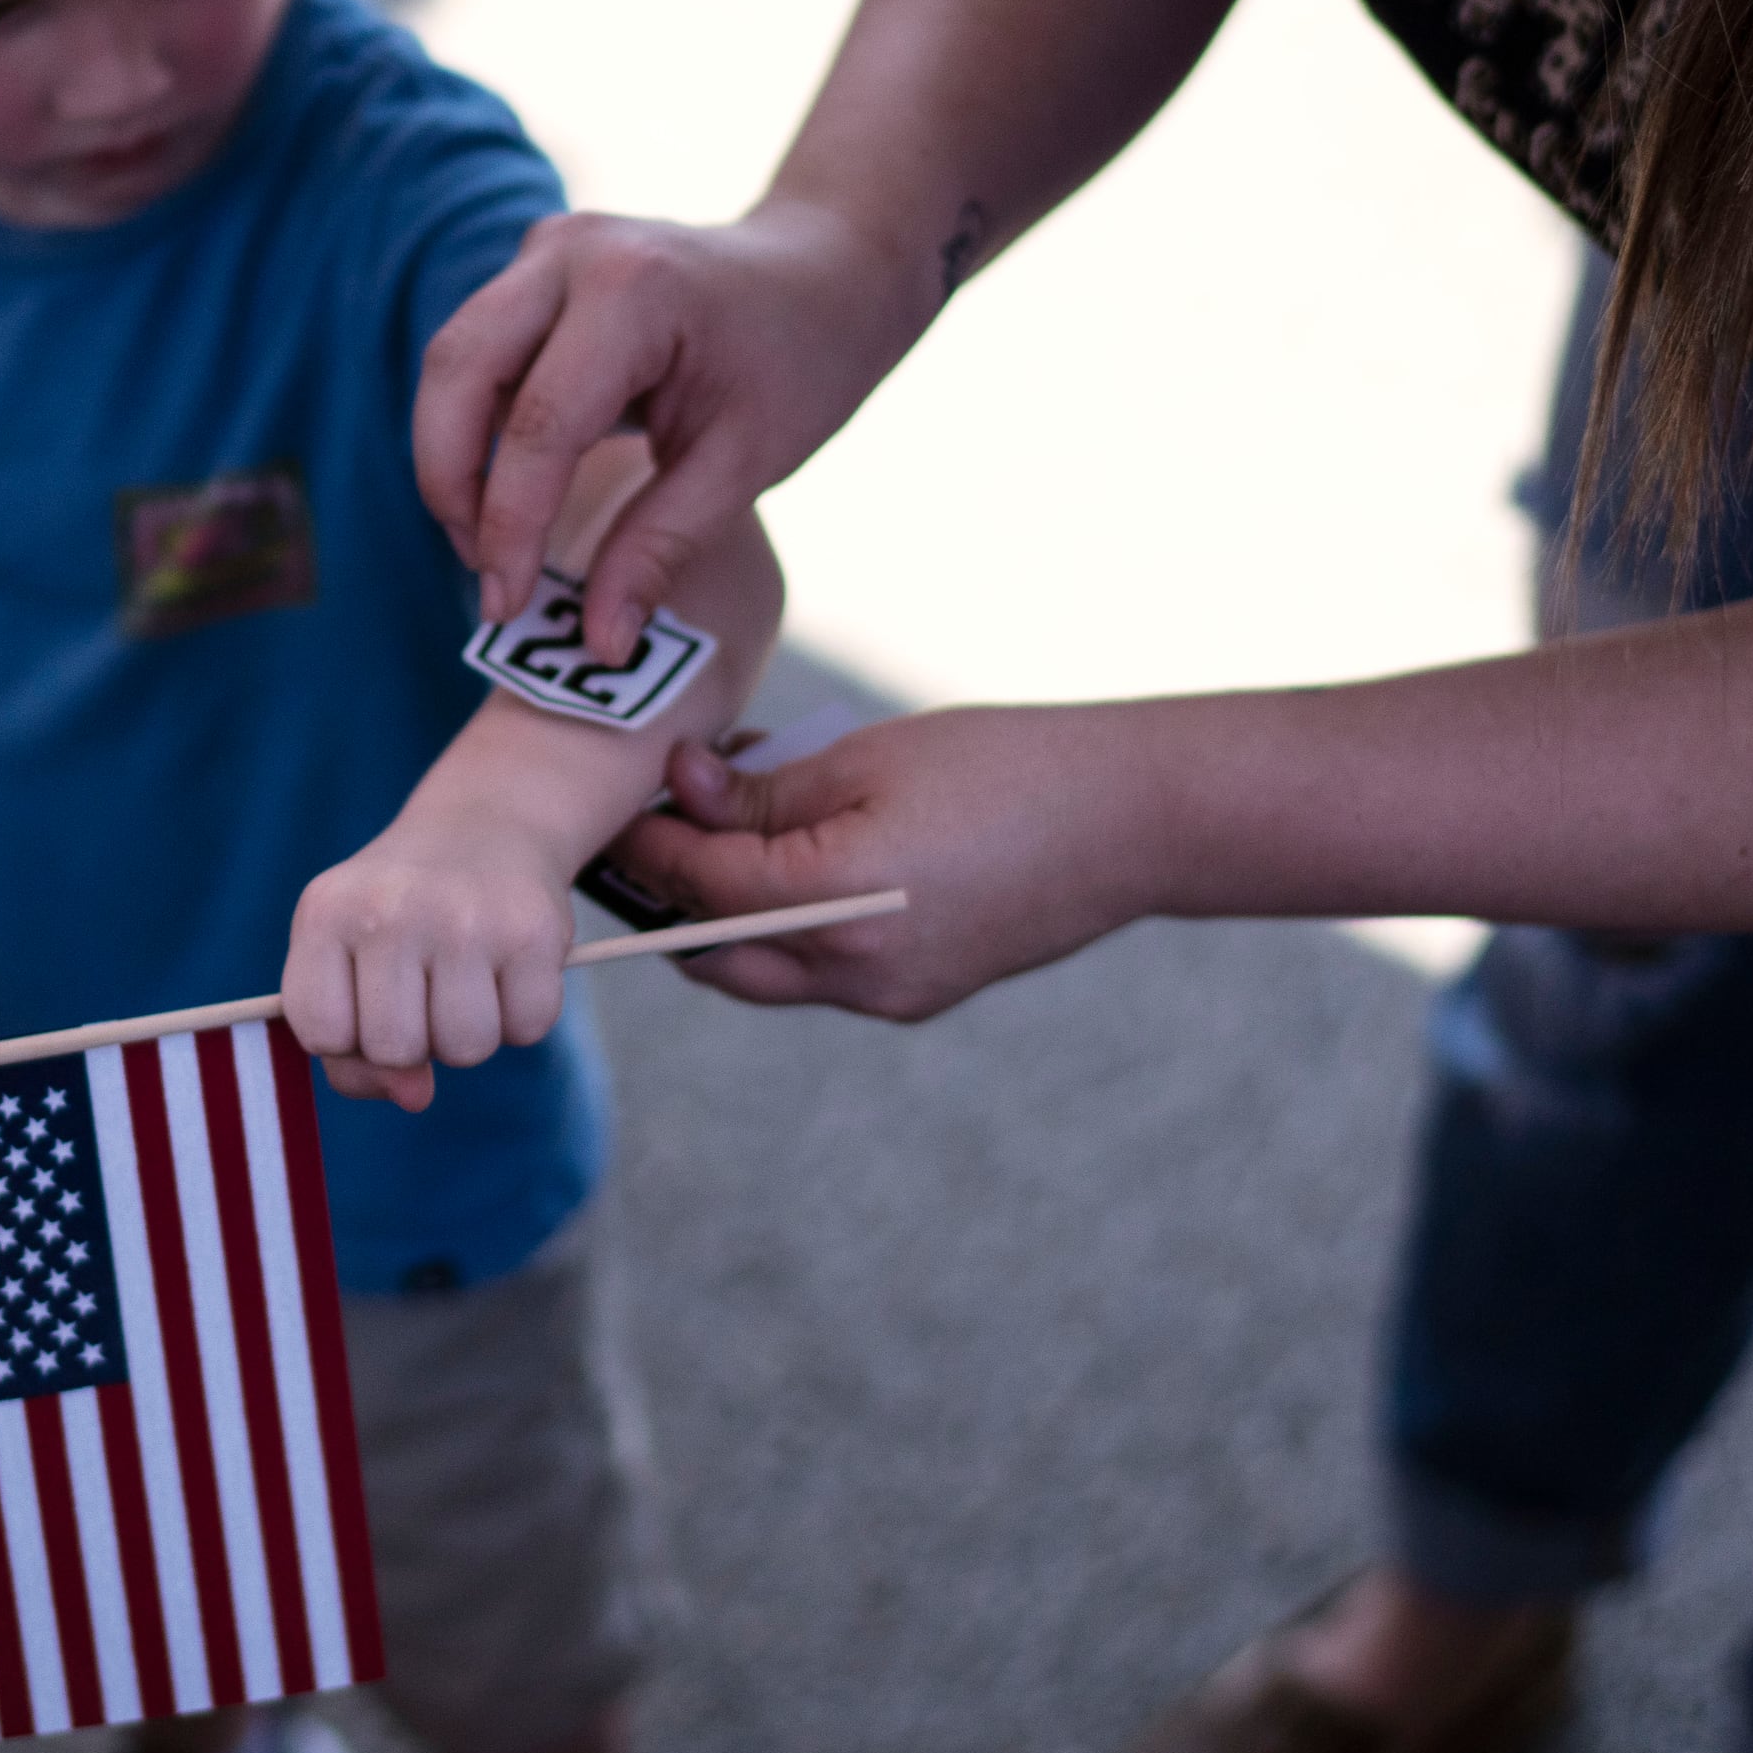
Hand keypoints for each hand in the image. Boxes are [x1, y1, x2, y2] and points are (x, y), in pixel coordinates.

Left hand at [281, 812, 579, 1112]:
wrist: (483, 827)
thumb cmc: (399, 916)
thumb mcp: (348, 960)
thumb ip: (353, 1051)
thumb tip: (414, 1096)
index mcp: (326, 915)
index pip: (322, 1034)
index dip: (348, 1040)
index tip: (365, 1003)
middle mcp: (391, 910)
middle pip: (396, 1050)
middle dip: (415, 1042)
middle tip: (425, 989)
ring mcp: (465, 919)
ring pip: (466, 1050)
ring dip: (470, 1034)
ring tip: (466, 979)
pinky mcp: (532, 931)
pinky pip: (527, 1029)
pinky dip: (521, 1015)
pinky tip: (508, 968)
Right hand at [413, 196, 930, 660]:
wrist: (828, 269)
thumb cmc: (803, 362)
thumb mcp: (743, 464)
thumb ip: (659, 549)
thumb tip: (600, 645)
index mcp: (634, 291)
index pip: (537, 424)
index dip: (510, 526)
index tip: (505, 607)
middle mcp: (572, 253)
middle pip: (456, 371)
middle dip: (450, 484)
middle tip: (483, 574)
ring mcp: (548, 249)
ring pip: (453, 361)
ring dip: (454, 457)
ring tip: (494, 543)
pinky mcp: (537, 268)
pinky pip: (478, 353)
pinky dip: (477, 427)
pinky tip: (515, 492)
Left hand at [603, 708, 1160, 1022]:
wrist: (1130, 823)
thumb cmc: (1004, 766)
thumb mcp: (867, 756)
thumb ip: (764, 789)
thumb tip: (680, 791)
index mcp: (834, 901)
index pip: (698, 884)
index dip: (649, 841)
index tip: (621, 802)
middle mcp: (852, 971)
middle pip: (710, 955)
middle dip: (668, 901)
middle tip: (653, 834)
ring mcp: (886, 996)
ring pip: (761, 975)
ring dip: (724, 922)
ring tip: (723, 842)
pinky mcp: (916, 997)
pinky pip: (818, 977)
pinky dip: (785, 932)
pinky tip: (796, 867)